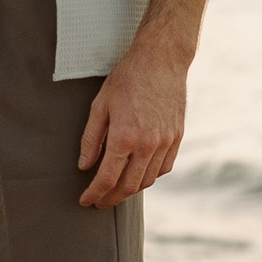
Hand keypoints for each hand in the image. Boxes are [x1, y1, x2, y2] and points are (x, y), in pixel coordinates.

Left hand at [77, 42, 188, 208]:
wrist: (161, 60)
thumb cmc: (127, 79)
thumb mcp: (100, 105)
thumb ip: (91, 139)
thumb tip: (84, 165)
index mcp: (124, 137)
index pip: (107, 178)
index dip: (94, 193)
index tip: (86, 200)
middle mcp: (147, 144)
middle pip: (128, 186)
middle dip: (111, 198)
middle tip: (99, 201)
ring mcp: (165, 142)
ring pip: (148, 180)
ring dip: (130, 190)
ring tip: (116, 190)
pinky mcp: (176, 138)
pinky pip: (163, 168)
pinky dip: (150, 176)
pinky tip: (138, 174)